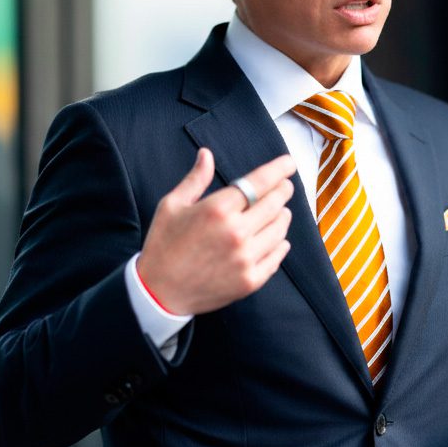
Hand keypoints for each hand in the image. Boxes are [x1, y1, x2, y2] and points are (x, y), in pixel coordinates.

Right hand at [137, 148, 295, 315]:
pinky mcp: (250, 280)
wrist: (159, 292)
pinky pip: (277, 256)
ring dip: (283, 215)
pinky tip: (277, 239)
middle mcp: (236, 233)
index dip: (278, 170)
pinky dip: (280, 244)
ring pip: (280, 229)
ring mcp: (245, 259)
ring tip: (279, 211)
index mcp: (217, 210)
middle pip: (275, 203)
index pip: (259, 182)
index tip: (288, 163)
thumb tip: (206, 154)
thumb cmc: (163, 245)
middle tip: (284, 186)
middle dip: (283, 190)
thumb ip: (195, 179)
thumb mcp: (172, 206)